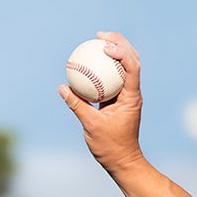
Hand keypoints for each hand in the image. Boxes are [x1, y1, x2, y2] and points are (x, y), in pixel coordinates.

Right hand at [58, 30, 144, 172]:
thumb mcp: (91, 125)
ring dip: (115, 51)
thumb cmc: (110, 146)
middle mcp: (133, 93)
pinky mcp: (120, 100)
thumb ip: (77, 104)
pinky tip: (89, 62)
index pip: (132, 68)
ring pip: (125, 67)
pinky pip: (113, 78)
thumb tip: (63, 87)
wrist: (122, 160)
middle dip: (120, 44)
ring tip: (98, 40)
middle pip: (132, 61)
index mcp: (132, 97)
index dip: (121, 52)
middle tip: (100, 35)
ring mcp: (127, 96)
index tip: (104, 45)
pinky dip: (104, 68)